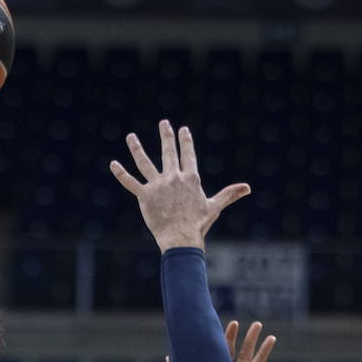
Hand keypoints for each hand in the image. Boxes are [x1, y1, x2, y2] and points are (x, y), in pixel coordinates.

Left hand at [110, 120, 249, 251]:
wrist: (181, 238)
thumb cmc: (199, 224)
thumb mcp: (215, 206)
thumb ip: (229, 193)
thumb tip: (248, 187)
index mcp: (190, 179)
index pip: (188, 154)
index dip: (185, 141)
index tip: (182, 129)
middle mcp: (174, 178)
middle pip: (169, 152)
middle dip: (166, 135)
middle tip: (164, 123)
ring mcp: (158, 186)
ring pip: (145, 163)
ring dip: (136, 148)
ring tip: (130, 136)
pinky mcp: (144, 196)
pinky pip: (130, 182)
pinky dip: (121, 173)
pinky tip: (113, 164)